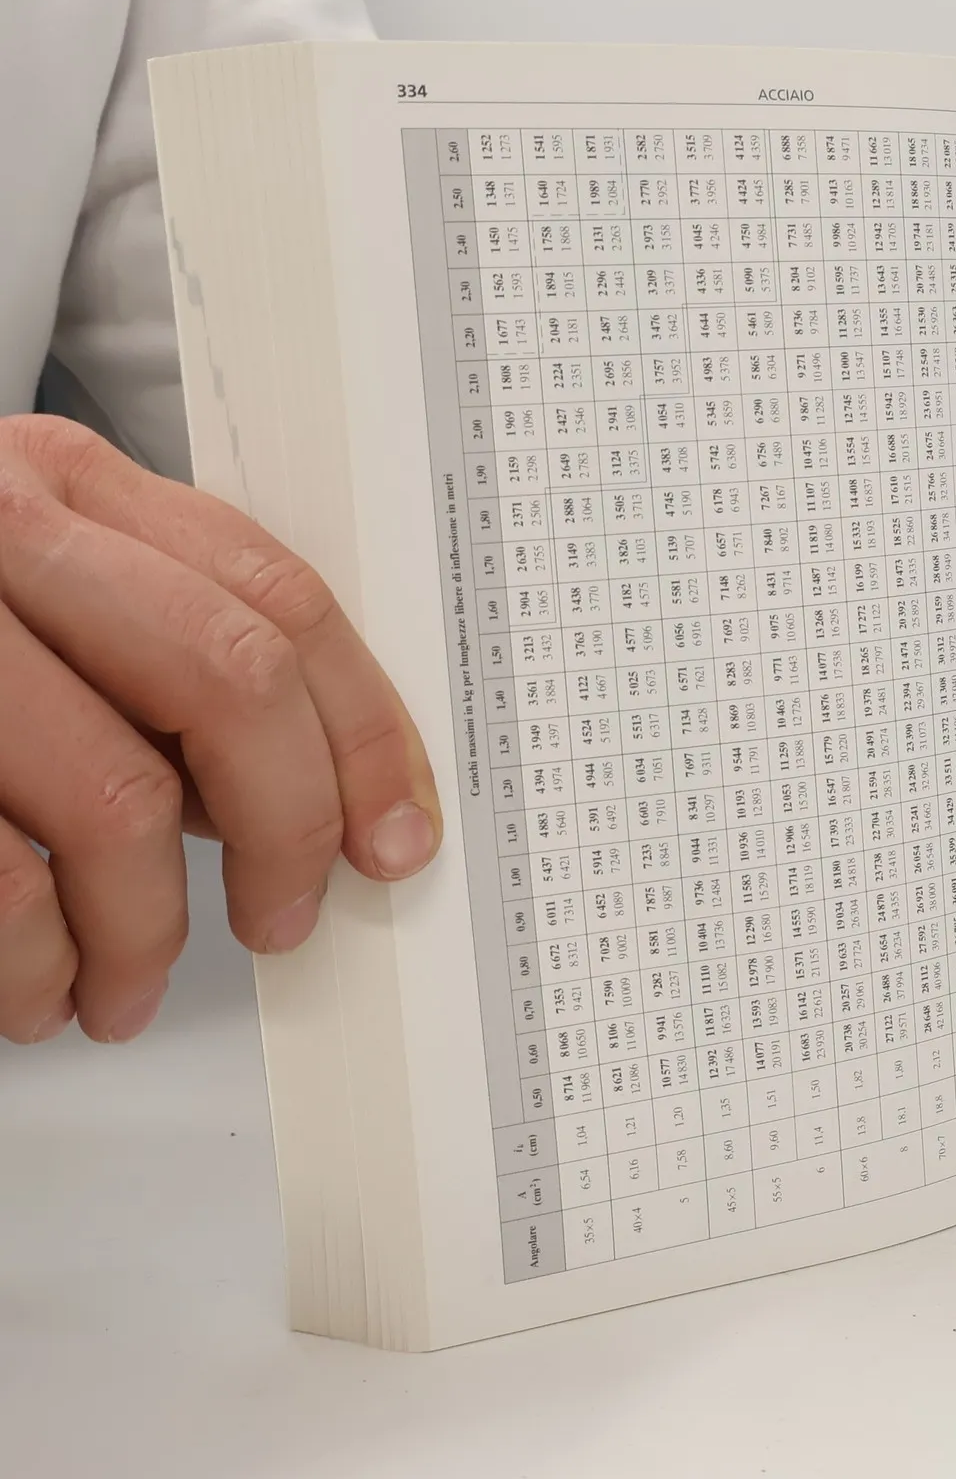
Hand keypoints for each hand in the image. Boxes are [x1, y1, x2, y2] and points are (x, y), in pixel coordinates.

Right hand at [0, 417, 441, 1046]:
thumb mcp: (29, 593)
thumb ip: (152, 653)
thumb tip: (296, 790)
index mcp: (60, 484)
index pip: (277, 597)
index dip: (363, 730)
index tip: (395, 829)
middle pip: (228, 679)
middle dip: (288, 827)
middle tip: (287, 916)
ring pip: (118, 800)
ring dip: (147, 934)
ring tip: (128, 987)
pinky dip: (36, 967)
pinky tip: (36, 994)